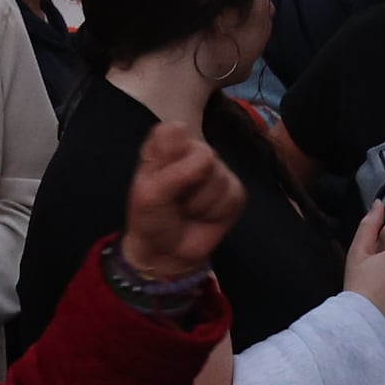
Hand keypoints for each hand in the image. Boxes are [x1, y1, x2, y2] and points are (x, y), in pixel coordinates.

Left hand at [116, 116, 248, 284]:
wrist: (167, 252)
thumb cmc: (152, 218)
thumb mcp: (149, 195)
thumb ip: (172, 171)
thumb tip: (206, 155)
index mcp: (168, 144)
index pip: (175, 131)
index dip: (169, 156)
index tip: (159, 178)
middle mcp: (195, 150)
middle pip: (203, 155)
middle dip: (185, 185)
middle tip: (174, 200)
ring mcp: (219, 170)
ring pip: (218, 179)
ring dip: (198, 203)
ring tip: (188, 210)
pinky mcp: (235, 191)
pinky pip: (232, 197)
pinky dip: (214, 213)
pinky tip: (204, 216)